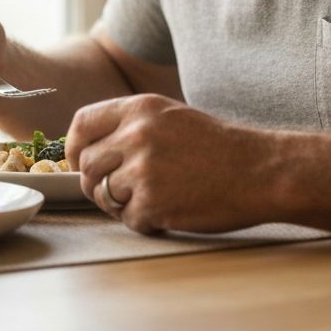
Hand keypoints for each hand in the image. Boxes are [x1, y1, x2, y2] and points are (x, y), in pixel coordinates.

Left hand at [67, 94, 274, 233]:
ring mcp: (143, 169)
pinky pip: (128, 219)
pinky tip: (168, 211)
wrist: (257, 171)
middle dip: (96, 183)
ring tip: (151, 199)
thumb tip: (89, 147)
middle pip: (86, 165)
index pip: (81, 124)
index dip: (72, 148)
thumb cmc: (216, 147)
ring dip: (121, 204)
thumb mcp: (170, 117)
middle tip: (120, 191)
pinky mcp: (153, 202)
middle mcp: (136, 135)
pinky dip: (144, 221)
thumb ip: (130, 125)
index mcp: (139, 108)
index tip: (77, 162)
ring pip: (103, 194)